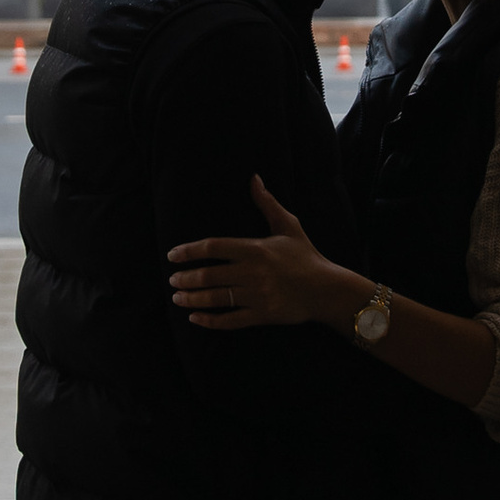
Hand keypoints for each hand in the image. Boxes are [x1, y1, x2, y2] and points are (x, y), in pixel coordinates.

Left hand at [168, 177, 351, 330]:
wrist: (327, 289)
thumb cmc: (305, 256)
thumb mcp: (289, 225)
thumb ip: (267, 203)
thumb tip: (253, 178)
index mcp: (255, 248)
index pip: (214, 247)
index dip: (189, 251)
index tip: (173, 255)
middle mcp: (253, 272)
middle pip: (209, 275)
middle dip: (185, 279)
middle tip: (172, 280)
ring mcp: (257, 295)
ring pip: (216, 299)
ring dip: (192, 299)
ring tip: (177, 298)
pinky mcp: (262, 315)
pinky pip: (230, 320)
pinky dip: (210, 321)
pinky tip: (195, 319)